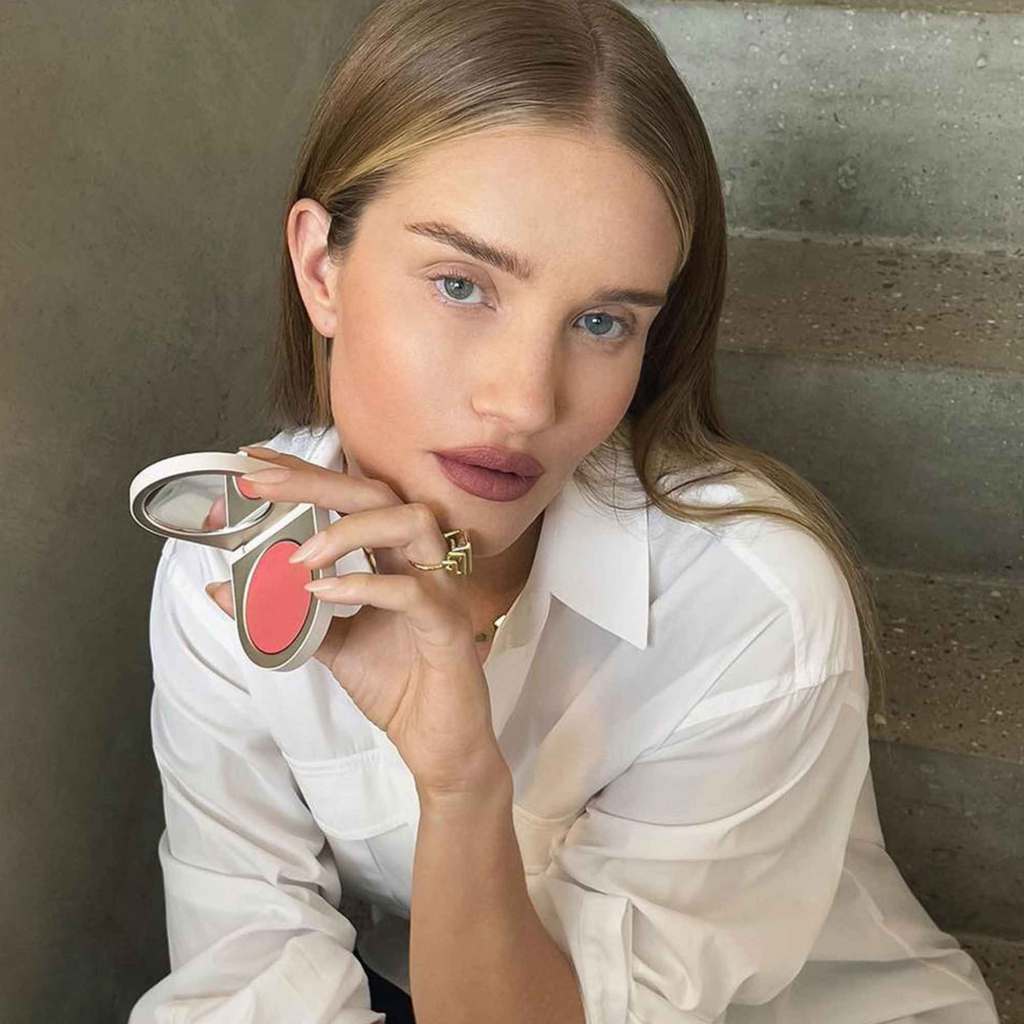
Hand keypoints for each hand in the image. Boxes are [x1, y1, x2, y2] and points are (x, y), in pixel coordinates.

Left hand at [205, 445, 510, 800]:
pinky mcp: (447, 626)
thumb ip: (283, 613)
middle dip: (315, 481)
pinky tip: (321, 593)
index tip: (254, 460)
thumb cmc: (396, 683)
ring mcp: (440, 588)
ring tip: (296, 557)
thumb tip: (223, 589)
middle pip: (377, 493)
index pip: (353, 495)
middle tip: (258, 484)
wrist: (437, 742)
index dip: (305, 472)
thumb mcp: (329, 642)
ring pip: (408, 522)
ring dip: (346, 529)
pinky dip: (362, 586)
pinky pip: (410, 591)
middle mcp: (421, 560)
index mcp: (396, 555)